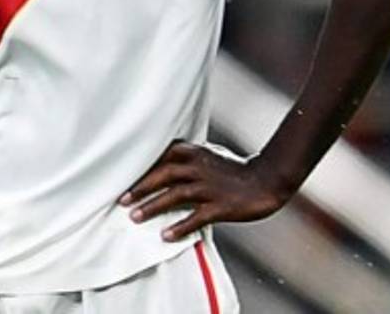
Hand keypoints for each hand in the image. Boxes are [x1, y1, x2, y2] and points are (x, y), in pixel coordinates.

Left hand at [119, 140, 290, 241]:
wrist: (267, 179)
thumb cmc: (235, 168)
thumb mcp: (209, 154)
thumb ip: (187, 156)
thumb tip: (163, 159)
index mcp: (194, 153)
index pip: (161, 156)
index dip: (142, 166)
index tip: (122, 176)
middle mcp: (199, 167)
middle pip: (163, 175)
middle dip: (141, 187)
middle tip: (122, 200)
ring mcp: (210, 186)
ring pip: (175, 195)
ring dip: (153, 206)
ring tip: (135, 217)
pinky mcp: (221, 206)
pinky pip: (196, 217)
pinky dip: (180, 226)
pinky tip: (165, 235)